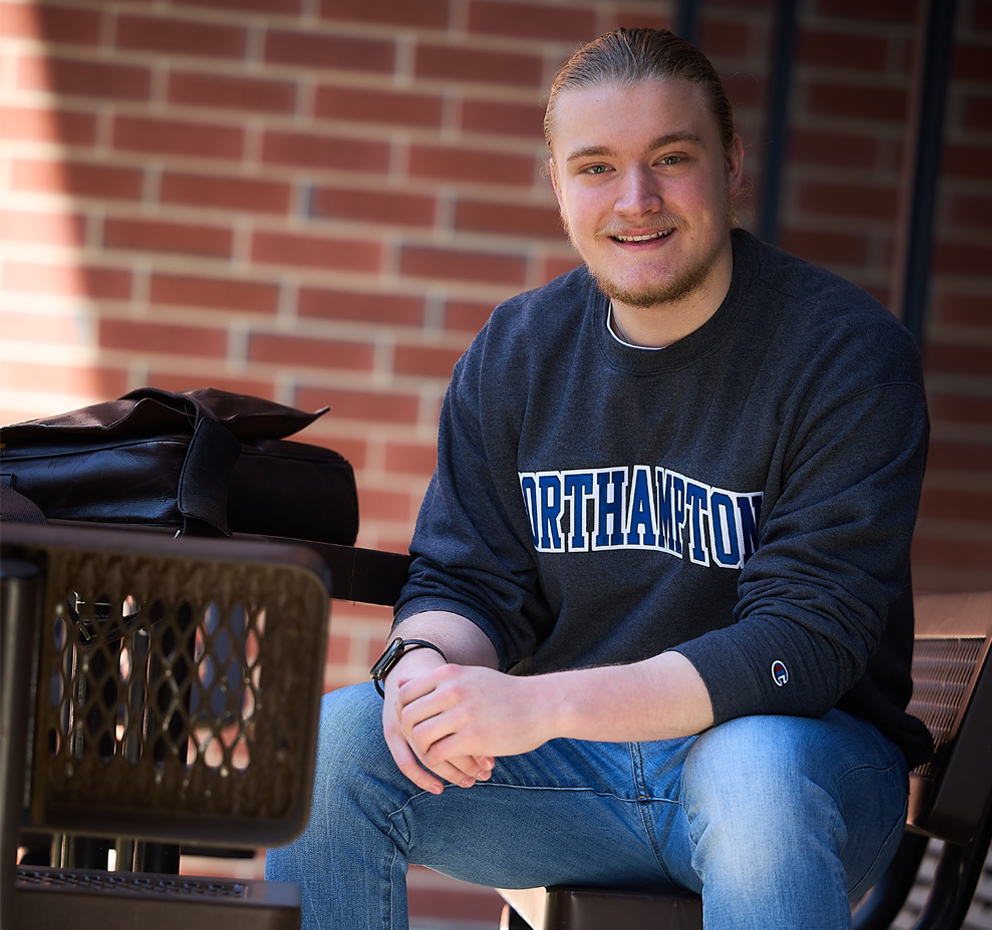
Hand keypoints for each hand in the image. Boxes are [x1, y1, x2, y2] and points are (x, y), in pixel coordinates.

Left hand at [396, 665, 550, 771]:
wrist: (542, 705)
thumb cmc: (503, 693)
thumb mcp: (468, 676)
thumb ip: (434, 681)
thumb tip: (399, 685)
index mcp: (449, 673)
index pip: (405, 694)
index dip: (403, 713)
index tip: (416, 724)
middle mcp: (453, 690)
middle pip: (407, 716)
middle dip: (410, 734)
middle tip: (423, 742)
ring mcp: (463, 714)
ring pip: (420, 736)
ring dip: (424, 749)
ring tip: (435, 752)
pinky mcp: (474, 738)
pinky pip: (438, 753)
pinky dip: (437, 761)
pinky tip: (449, 760)